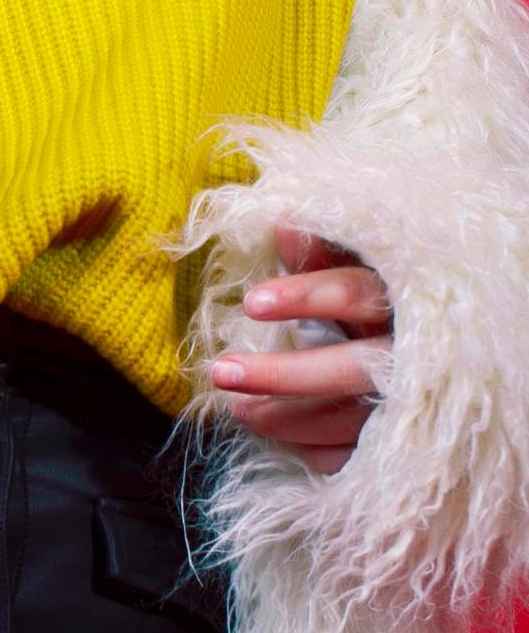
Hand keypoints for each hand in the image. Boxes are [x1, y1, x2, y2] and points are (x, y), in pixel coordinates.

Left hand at [210, 212, 394, 473]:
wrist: (459, 361)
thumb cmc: (391, 302)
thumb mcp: (362, 270)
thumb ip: (322, 250)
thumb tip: (280, 223)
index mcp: (402, 302)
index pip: (354, 294)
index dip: (305, 297)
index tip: (250, 304)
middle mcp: (416, 355)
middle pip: (350, 368)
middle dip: (282, 375)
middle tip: (221, 372)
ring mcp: (417, 405)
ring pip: (352, 419)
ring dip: (287, 417)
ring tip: (234, 407)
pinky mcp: (414, 445)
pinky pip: (363, 458)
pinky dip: (320, 452)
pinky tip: (282, 440)